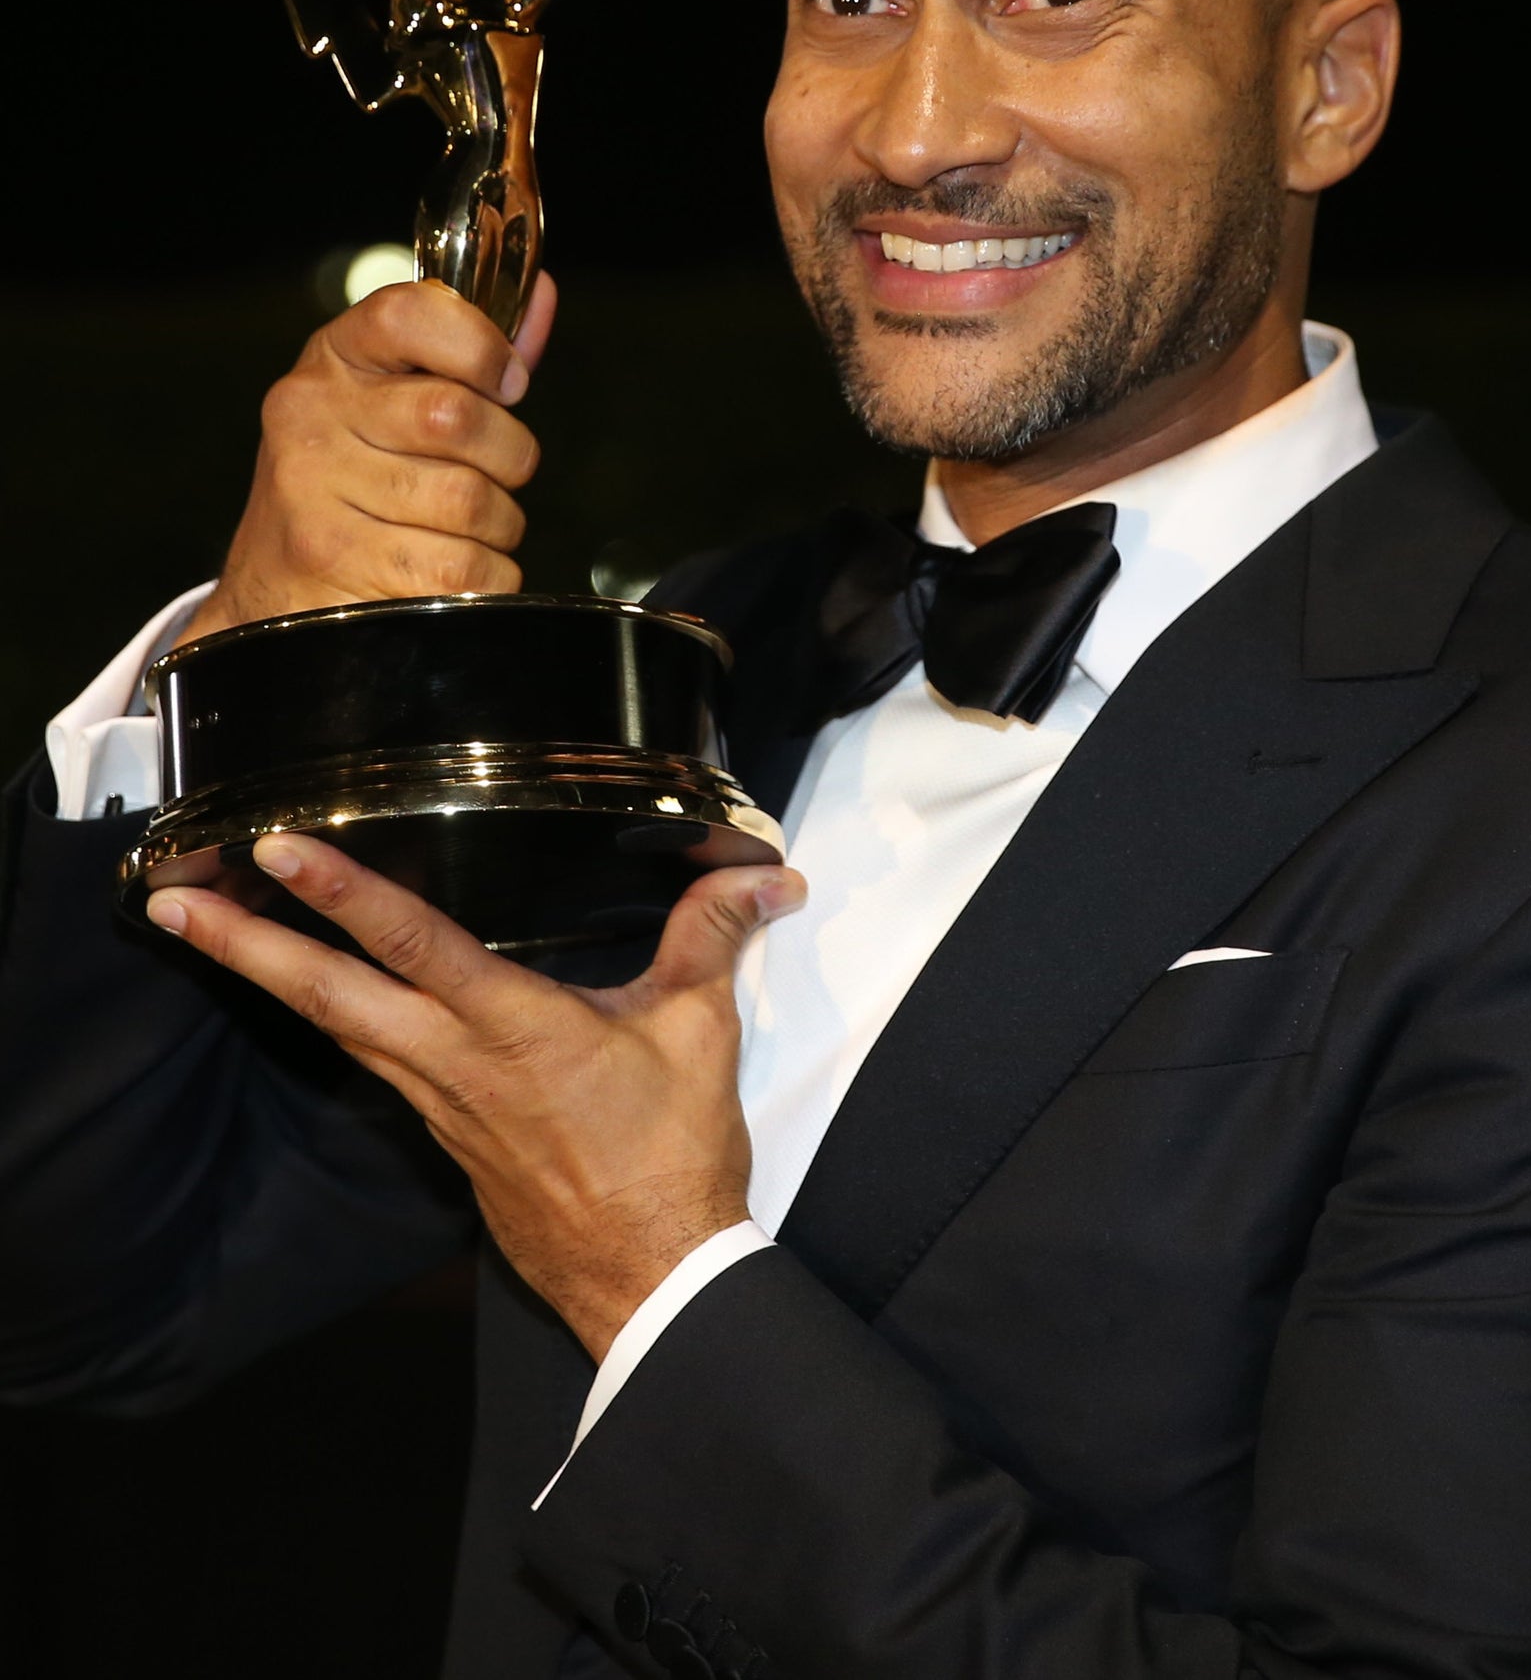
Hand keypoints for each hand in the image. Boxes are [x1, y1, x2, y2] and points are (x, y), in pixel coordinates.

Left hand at [145, 837, 806, 1358]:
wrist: (649, 1277)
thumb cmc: (670, 1158)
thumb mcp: (698, 1031)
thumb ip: (713, 938)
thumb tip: (767, 876)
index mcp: (511, 1027)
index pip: (409, 940)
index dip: (339, 888)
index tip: (274, 847)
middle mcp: (453, 1062)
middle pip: (327, 995)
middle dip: (244, 946)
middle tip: (170, 902)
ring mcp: (437, 1103)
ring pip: (335, 1028)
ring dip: (267, 978)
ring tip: (208, 932)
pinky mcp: (442, 1132)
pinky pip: (370, 1061)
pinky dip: (327, 1018)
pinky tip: (311, 996)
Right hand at [182, 271, 556, 643]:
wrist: (272, 590)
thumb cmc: (354, 483)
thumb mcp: (392, 401)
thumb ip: (469, 354)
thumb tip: (539, 294)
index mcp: (333, 358)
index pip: (410, 313)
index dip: (481, 345)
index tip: (509, 383)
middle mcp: (310, 415)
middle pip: (457, 416)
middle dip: (511, 454)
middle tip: (500, 472)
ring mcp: (313, 490)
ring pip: (470, 500)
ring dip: (501, 524)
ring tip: (474, 528)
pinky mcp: (336, 561)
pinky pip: (464, 568)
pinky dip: (489, 576)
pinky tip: (460, 570)